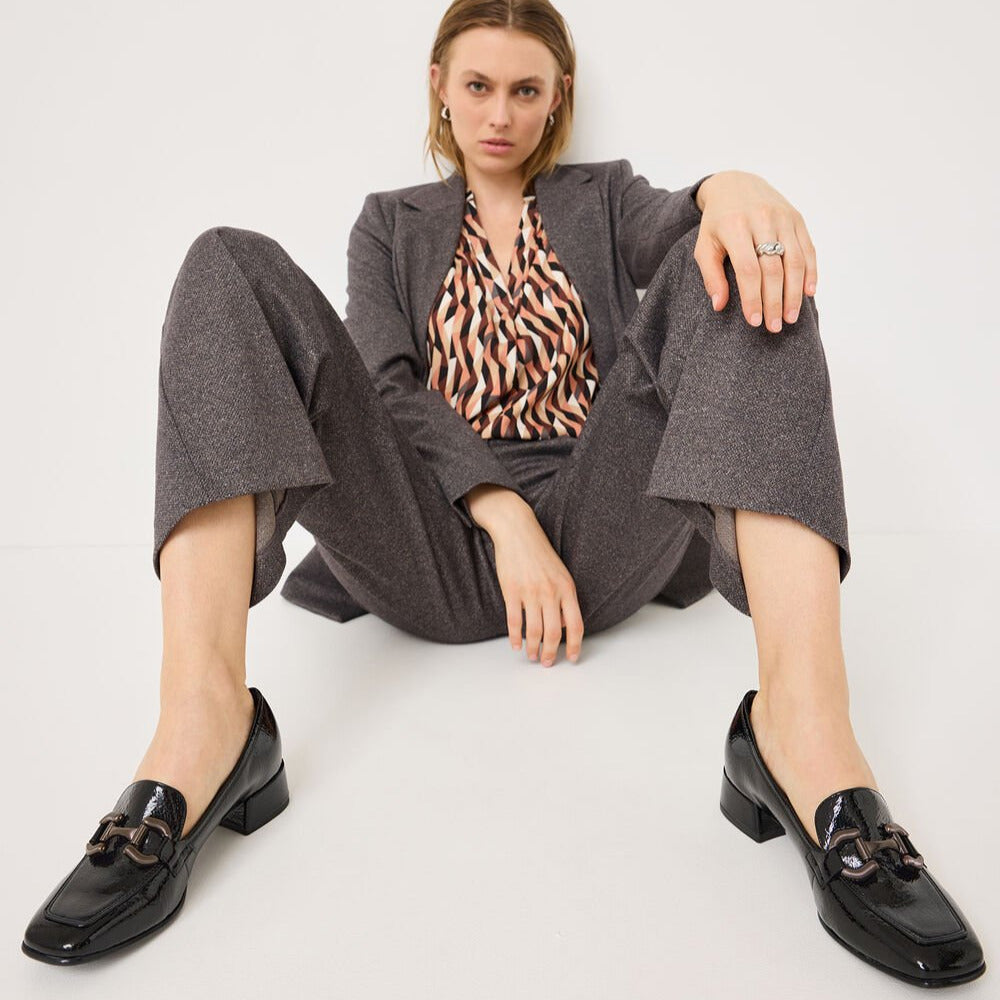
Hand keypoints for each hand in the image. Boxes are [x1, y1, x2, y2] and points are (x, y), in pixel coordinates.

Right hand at [477, 505, 583, 666]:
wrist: (518, 531)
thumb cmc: (540, 553)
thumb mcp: (561, 574)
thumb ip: (564, 599)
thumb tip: (563, 626)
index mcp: (567, 588)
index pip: (576, 624)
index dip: (576, 645)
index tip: (573, 658)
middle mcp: (550, 592)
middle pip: (554, 633)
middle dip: (551, 653)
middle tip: (547, 663)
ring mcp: (530, 592)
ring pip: (534, 631)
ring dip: (534, 648)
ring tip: (533, 657)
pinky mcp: (511, 591)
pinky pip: (514, 621)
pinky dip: (515, 637)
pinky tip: (516, 645)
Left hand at [694, 170, 817, 333]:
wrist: (735, 184)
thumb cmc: (717, 222)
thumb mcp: (705, 246)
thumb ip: (711, 275)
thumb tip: (719, 306)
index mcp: (735, 227)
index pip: (748, 270)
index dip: (753, 298)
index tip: (754, 322)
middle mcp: (762, 220)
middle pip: (773, 269)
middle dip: (775, 302)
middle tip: (775, 327)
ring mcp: (783, 217)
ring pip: (794, 260)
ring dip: (795, 293)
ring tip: (792, 317)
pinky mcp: (797, 218)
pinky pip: (808, 249)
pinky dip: (810, 272)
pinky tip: (809, 293)